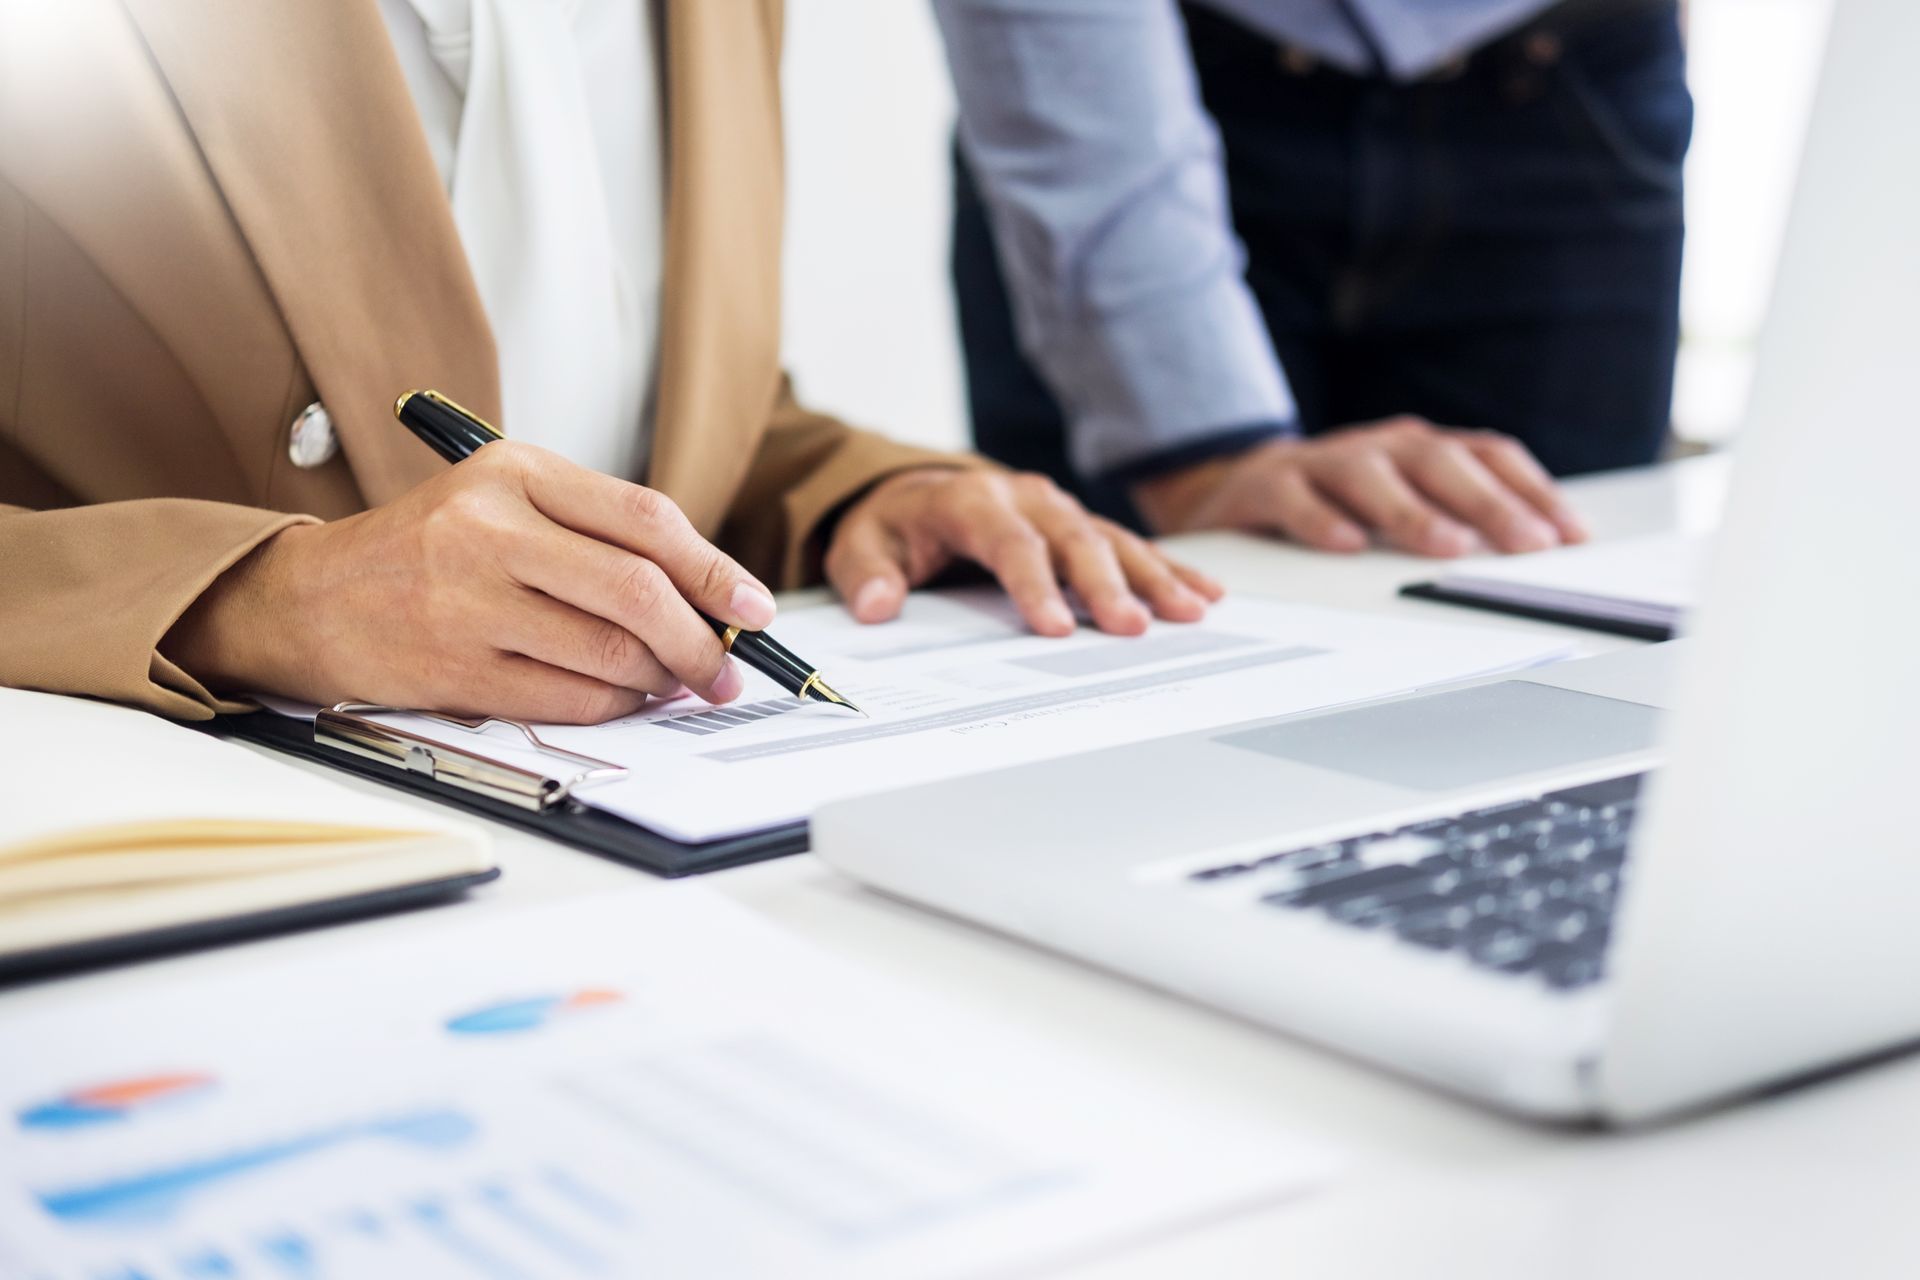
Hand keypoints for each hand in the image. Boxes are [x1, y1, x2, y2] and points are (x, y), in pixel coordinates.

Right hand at [163, 441, 775, 722]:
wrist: (313, 598)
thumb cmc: (432, 548)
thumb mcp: (506, 500)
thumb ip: (598, 531)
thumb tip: (708, 597)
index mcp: (514, 471)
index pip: (645, 519)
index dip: (715, 570)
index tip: (753, 608)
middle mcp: (489, 530)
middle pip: (637, 591)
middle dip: (700, 640)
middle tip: (725, 669)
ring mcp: (467, 601)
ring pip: (609, 652)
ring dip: (661, 679)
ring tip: (676, 683)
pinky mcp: (454, 668)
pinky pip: (569, 698)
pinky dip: (616, 706)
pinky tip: (626, 699)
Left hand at [824, 468, 1222, 636]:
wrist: (913, 493)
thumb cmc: (893, 527)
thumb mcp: (860, 545)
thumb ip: (865, 574)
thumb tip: (876, 605)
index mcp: (970, 500)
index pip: (1009, 543)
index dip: (1034, 586)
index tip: (1053, 629)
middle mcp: (1023, 497)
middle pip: (1072, 539)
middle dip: (1105, 584)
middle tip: (1132, 627)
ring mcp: (1057, 508)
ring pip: (1111, 539)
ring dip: (1152, 575)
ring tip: (1189, 611)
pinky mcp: (1078, 523)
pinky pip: (1128, 543)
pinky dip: (1167, 567)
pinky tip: (1204, 592)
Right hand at [1132, 416, 1588, 556]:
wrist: (1239, 487)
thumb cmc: (1338, 502)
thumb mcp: (1404, 504)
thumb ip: (1460, 518)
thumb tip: (1538, 550)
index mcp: (1420, 448)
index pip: (1488, 456)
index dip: (1533, 491)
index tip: (1570, 535)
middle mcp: (1379, 446)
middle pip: (1439, 463)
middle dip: (1489, 504)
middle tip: (1527, 544)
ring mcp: (1322, 461)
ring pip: (1371, 476)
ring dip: (1412, 510)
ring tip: (1446, 545)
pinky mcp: (1268, 484)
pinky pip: (1296, 498)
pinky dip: (1321, 519)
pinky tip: (1345, 544)